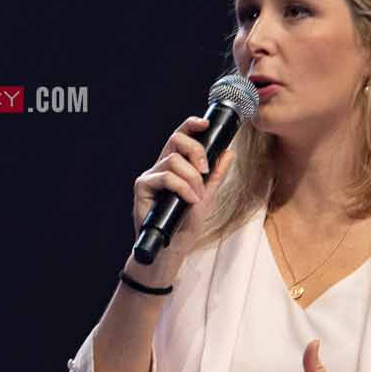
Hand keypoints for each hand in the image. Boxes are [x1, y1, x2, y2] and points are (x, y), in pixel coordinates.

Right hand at [130, 115, 236, 276]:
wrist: (173, 248)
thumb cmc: (185, 224)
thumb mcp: (208, 196)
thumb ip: (216, 174)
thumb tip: (228, 151)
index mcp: (175, 166)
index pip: (181, 137)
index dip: (191, 125)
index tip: (205, 123)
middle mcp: (161, 167)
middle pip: (175, 140)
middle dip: (195, 150)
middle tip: (204, 170)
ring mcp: (151, 176)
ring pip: (173, 160)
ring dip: (191, 178)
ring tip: (196, 196)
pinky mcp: (142, 187)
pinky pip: (164, 177)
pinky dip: (181, 187)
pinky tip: (188, 200)